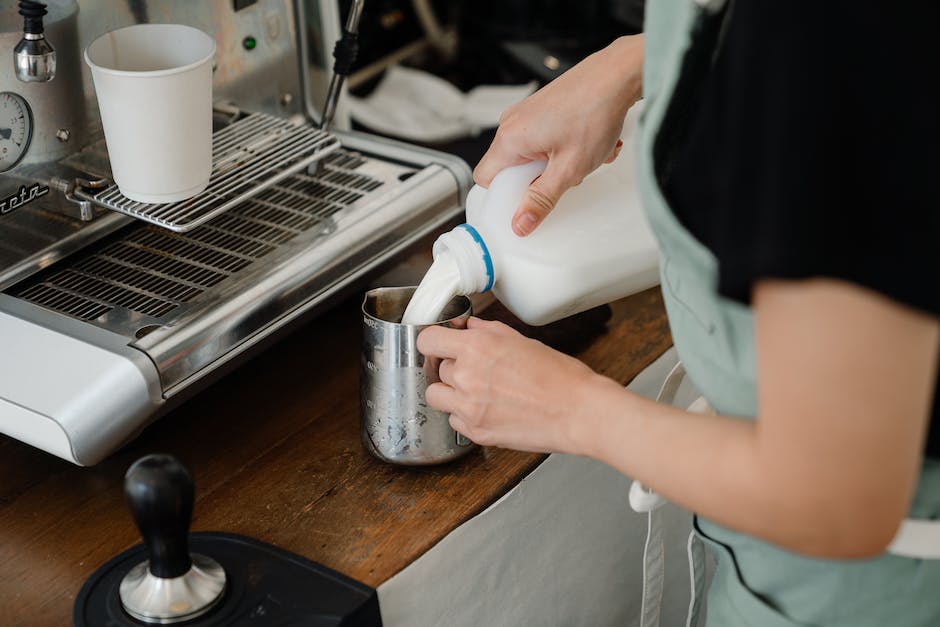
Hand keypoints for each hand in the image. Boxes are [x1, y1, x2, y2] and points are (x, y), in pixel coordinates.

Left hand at [416, 317, 606, 453]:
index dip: (434, 342)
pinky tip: (487, 408)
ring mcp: (469, 406)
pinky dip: (464, 415)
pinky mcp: (476, 431)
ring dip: (451, 392)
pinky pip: (453, 420)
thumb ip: (488, 332)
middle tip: (474, 370)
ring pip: (437, 396)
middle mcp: (467, 375)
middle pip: (436, 368)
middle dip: (451, 367)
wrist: (578, 411)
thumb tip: (470, 327)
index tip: (440, 345)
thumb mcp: (522, 340)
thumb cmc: (559, 377)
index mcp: (478, 347)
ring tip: (475, 391)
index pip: (427, 340)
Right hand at [474, 35, 643, 235]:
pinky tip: (587, 143)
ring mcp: (526, 113)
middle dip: (539, 179)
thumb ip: (541, 199)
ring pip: (531, 155)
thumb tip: (521, 223)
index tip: (526, 203)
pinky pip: (543, 140)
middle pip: (511, 168)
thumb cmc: (595, 112)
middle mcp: (512, 122)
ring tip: (582, 156)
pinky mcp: (541, 108)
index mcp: (509, 138)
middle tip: (563, 176)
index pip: (485, 179)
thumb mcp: (569, 169)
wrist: (618, 74)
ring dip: (557, 164)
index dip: (505, 196)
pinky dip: (564, 148)